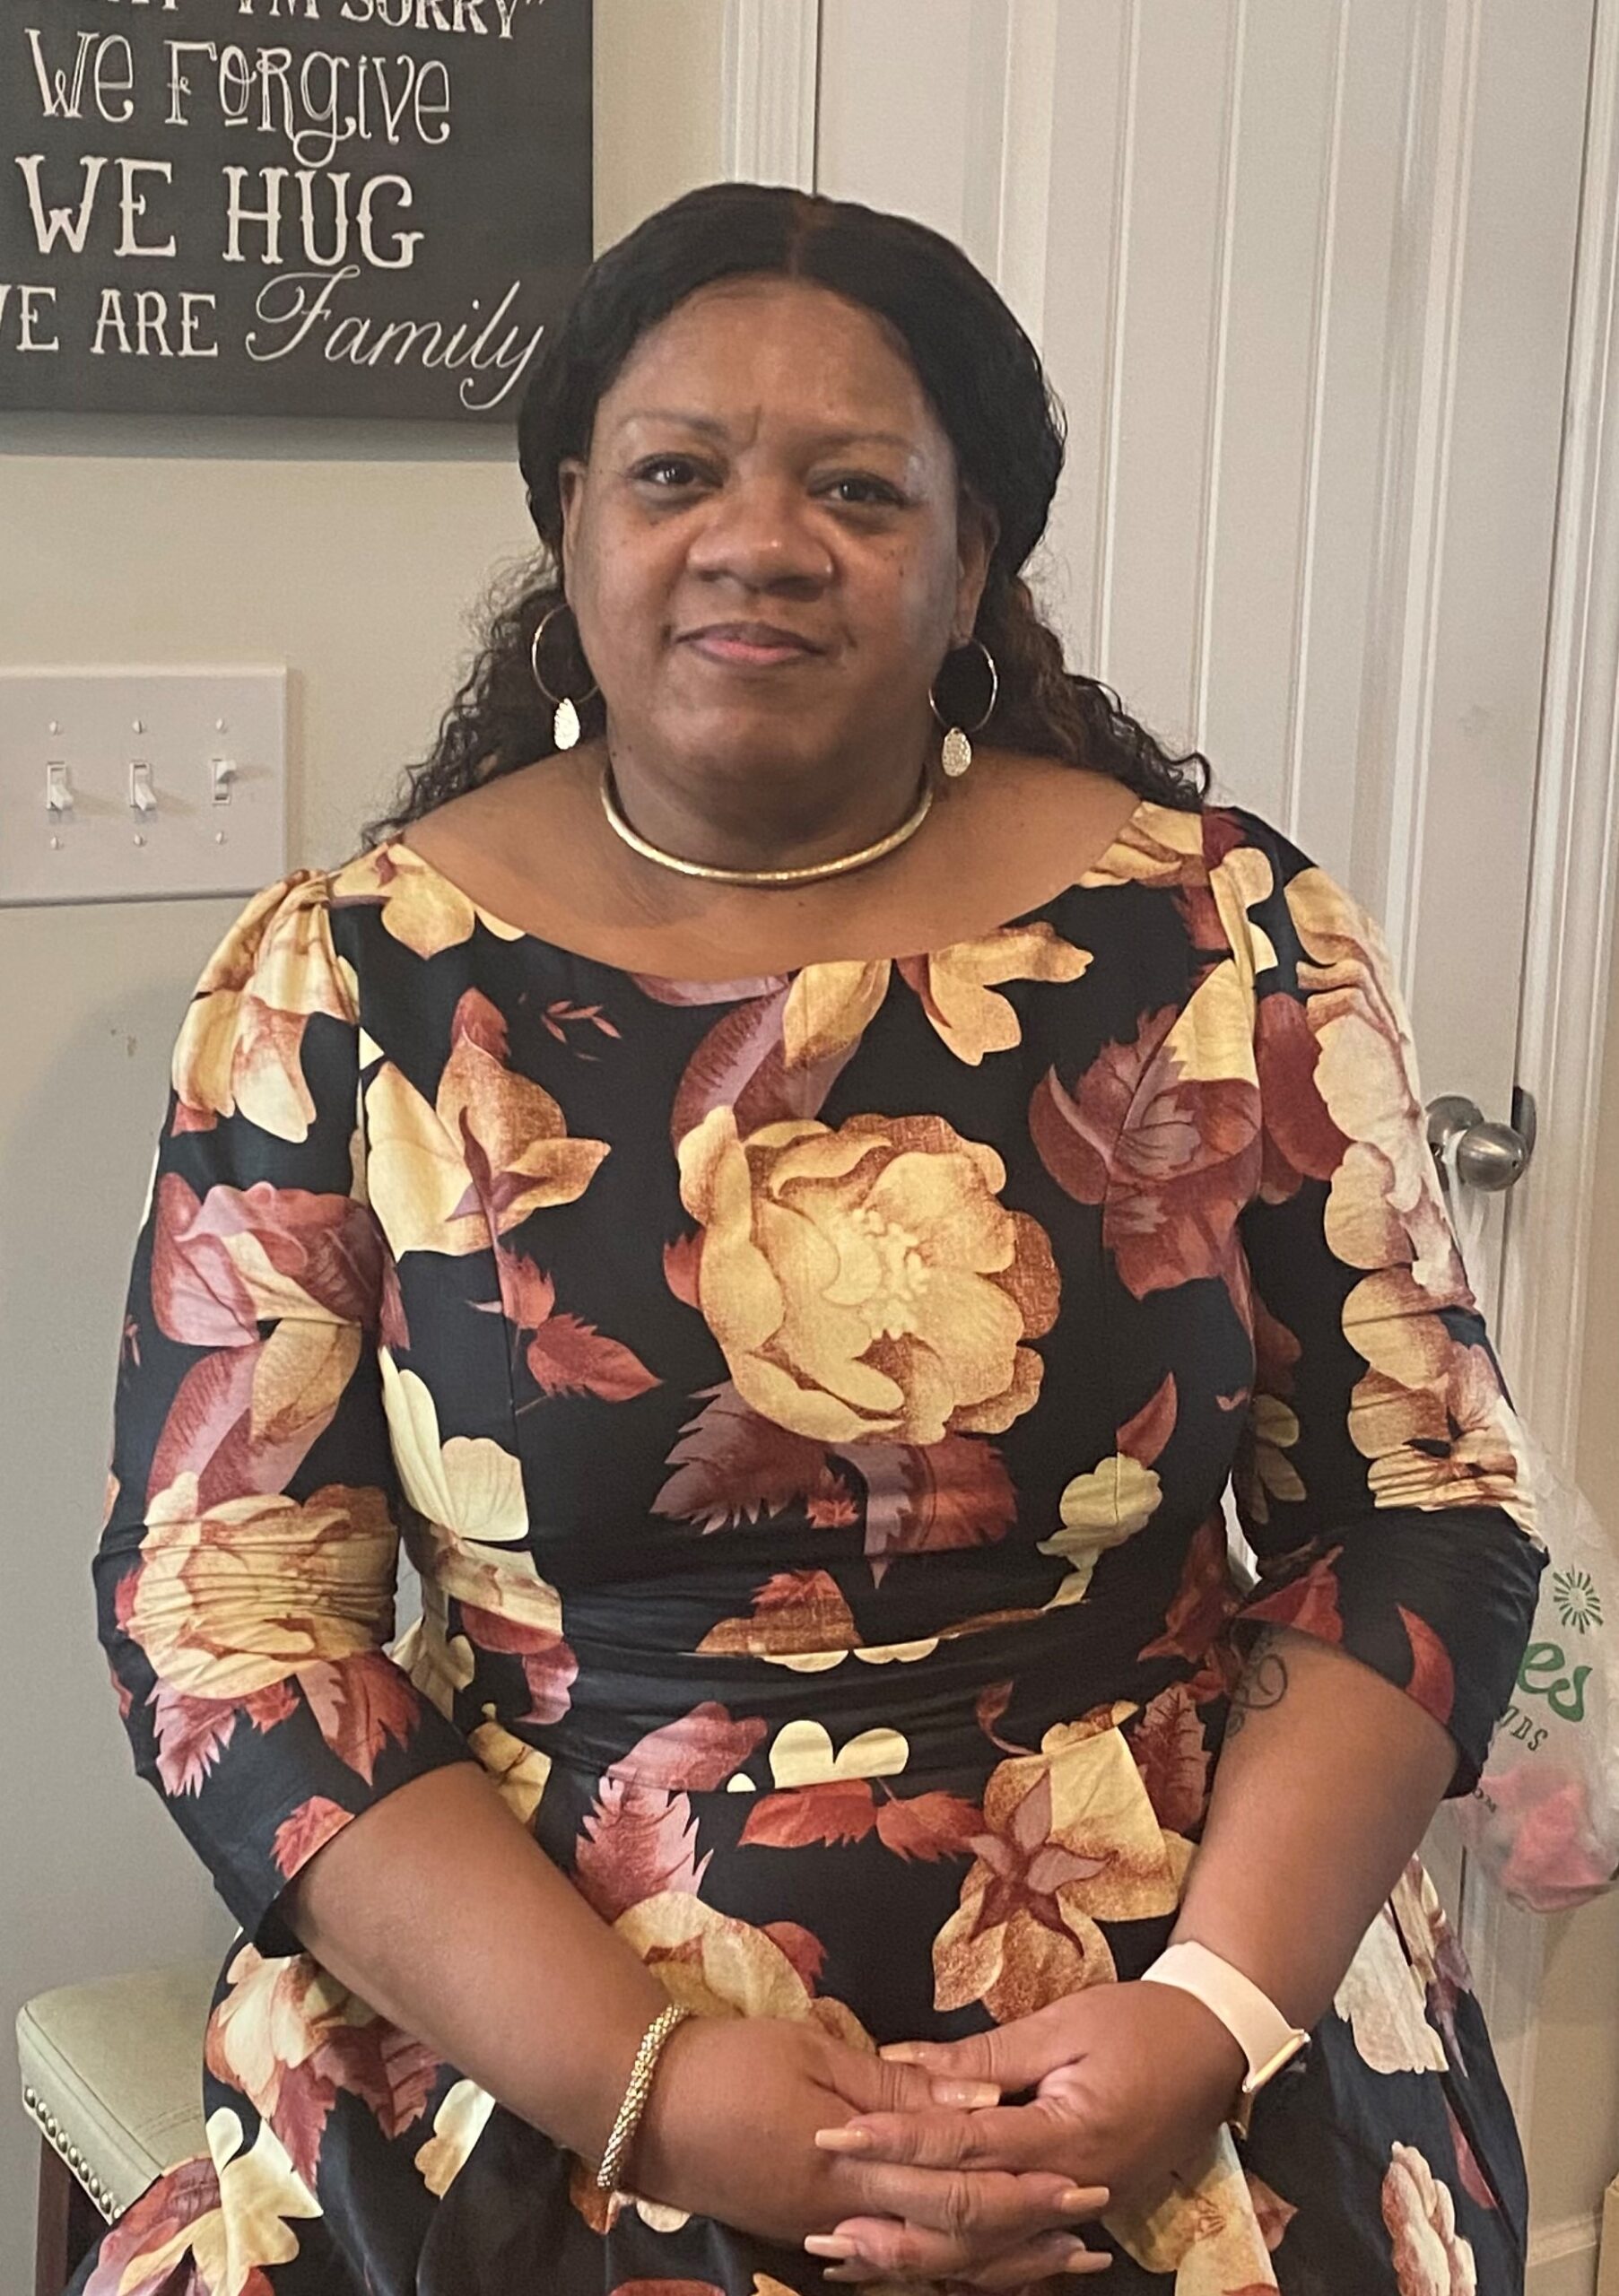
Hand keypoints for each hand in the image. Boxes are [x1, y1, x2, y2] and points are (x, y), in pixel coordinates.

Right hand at [631, 2013, 1110, 2278]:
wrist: (646, 2108)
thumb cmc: (730, 2063)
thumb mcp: (814, 2054)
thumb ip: (897, 2085)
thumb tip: (978, 2099)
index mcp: (853, 2166)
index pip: (960, 2184)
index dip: (1025, 2188)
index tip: (1086, 2181)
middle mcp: (848, 2216)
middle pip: (955, 2235)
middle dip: (1028, 2233)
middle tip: (1093, 2227)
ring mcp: (828, 2233)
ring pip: (930, 2259)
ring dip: (997, 2260)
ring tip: (1057, 2259)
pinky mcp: (808, 2233)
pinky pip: (893, 2261)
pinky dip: (942, 2263)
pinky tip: (974, 2263)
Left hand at [810, 1982, 1245, 2272]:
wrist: (1218, 2046)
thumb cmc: (1143, 2023)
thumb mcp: (1063, 2024)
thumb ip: (984, 2053)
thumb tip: (901, 2060)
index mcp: (1067, 2136)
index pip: (964, 2148)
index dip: (896, 2144)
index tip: (836, 2136)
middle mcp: (1072, 2189)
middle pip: (971, 2221)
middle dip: (894, 2221)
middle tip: (825, 2222)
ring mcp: (1081, 2209)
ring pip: (991, 2252)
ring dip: (920, 2256)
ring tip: (854, 2256)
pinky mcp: (1082, 2210)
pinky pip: (1016, 2250)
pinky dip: (966, 2261)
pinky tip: (920, 2263)